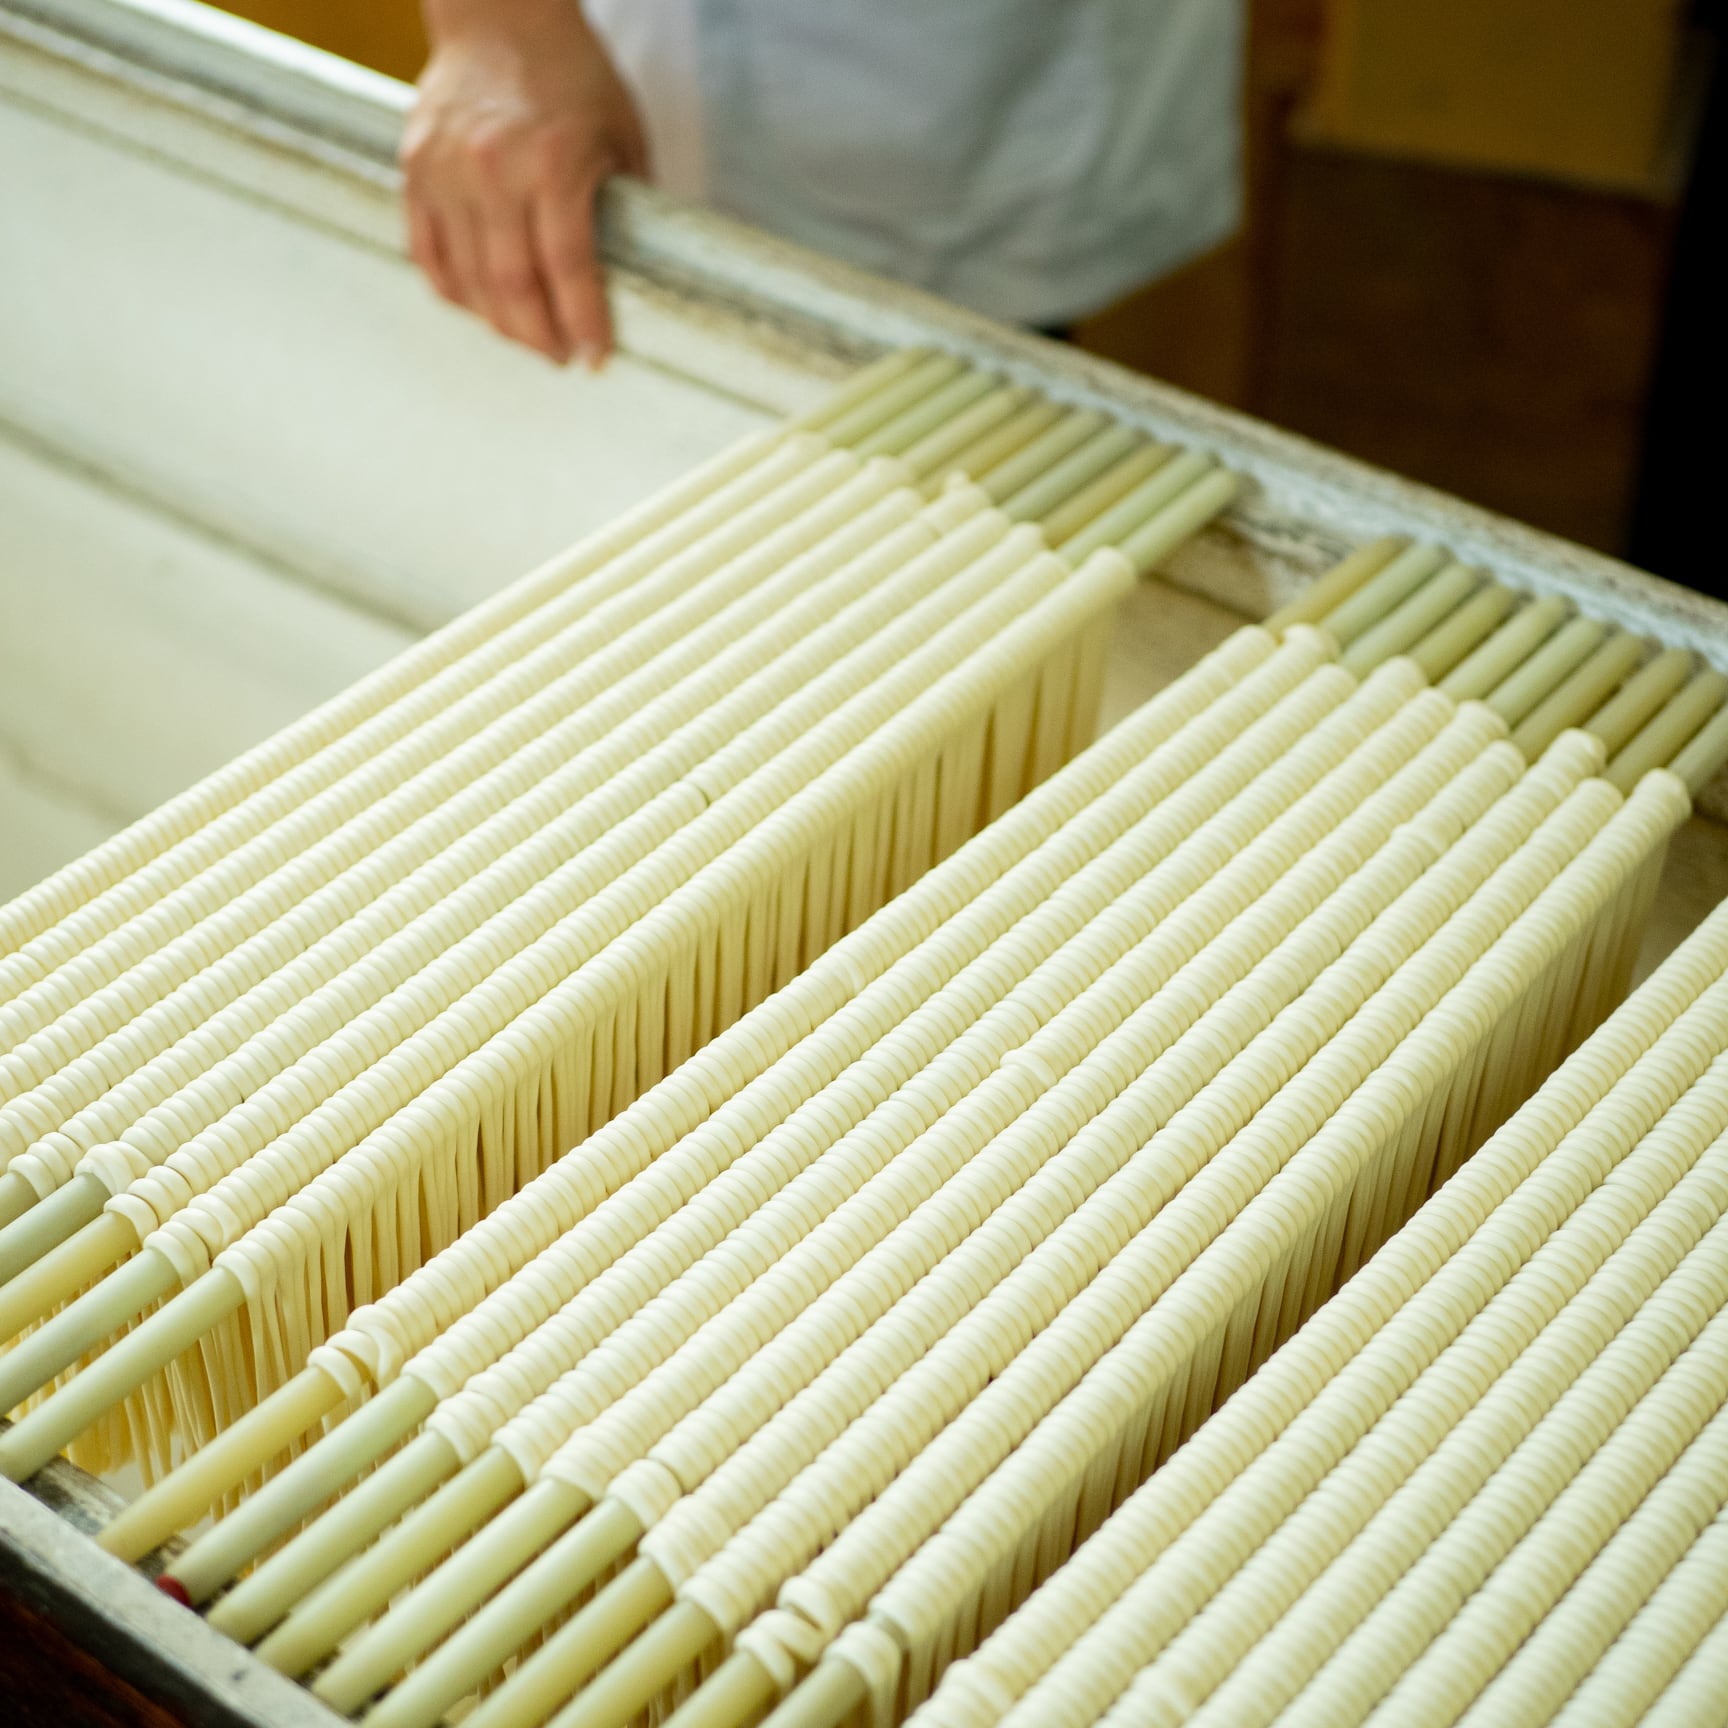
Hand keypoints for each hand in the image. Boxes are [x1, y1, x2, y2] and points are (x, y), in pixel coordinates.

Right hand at [405, 0, 647, 364]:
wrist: (498, 12)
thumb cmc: (571, 73)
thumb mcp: (623, 135)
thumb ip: (629, 207)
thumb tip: (640, 278)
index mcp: (553, 161)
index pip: (568, 268)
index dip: (583, 323)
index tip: (596, 359)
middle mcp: (493, 169)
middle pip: (512, 286)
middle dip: (540, 338)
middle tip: (561, 359)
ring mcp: (445, 171)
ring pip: (467, 281)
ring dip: (500, 325)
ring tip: (528, 339)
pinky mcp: (415, 170)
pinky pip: (429, 255)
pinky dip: (456, 293)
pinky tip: (483, 307)